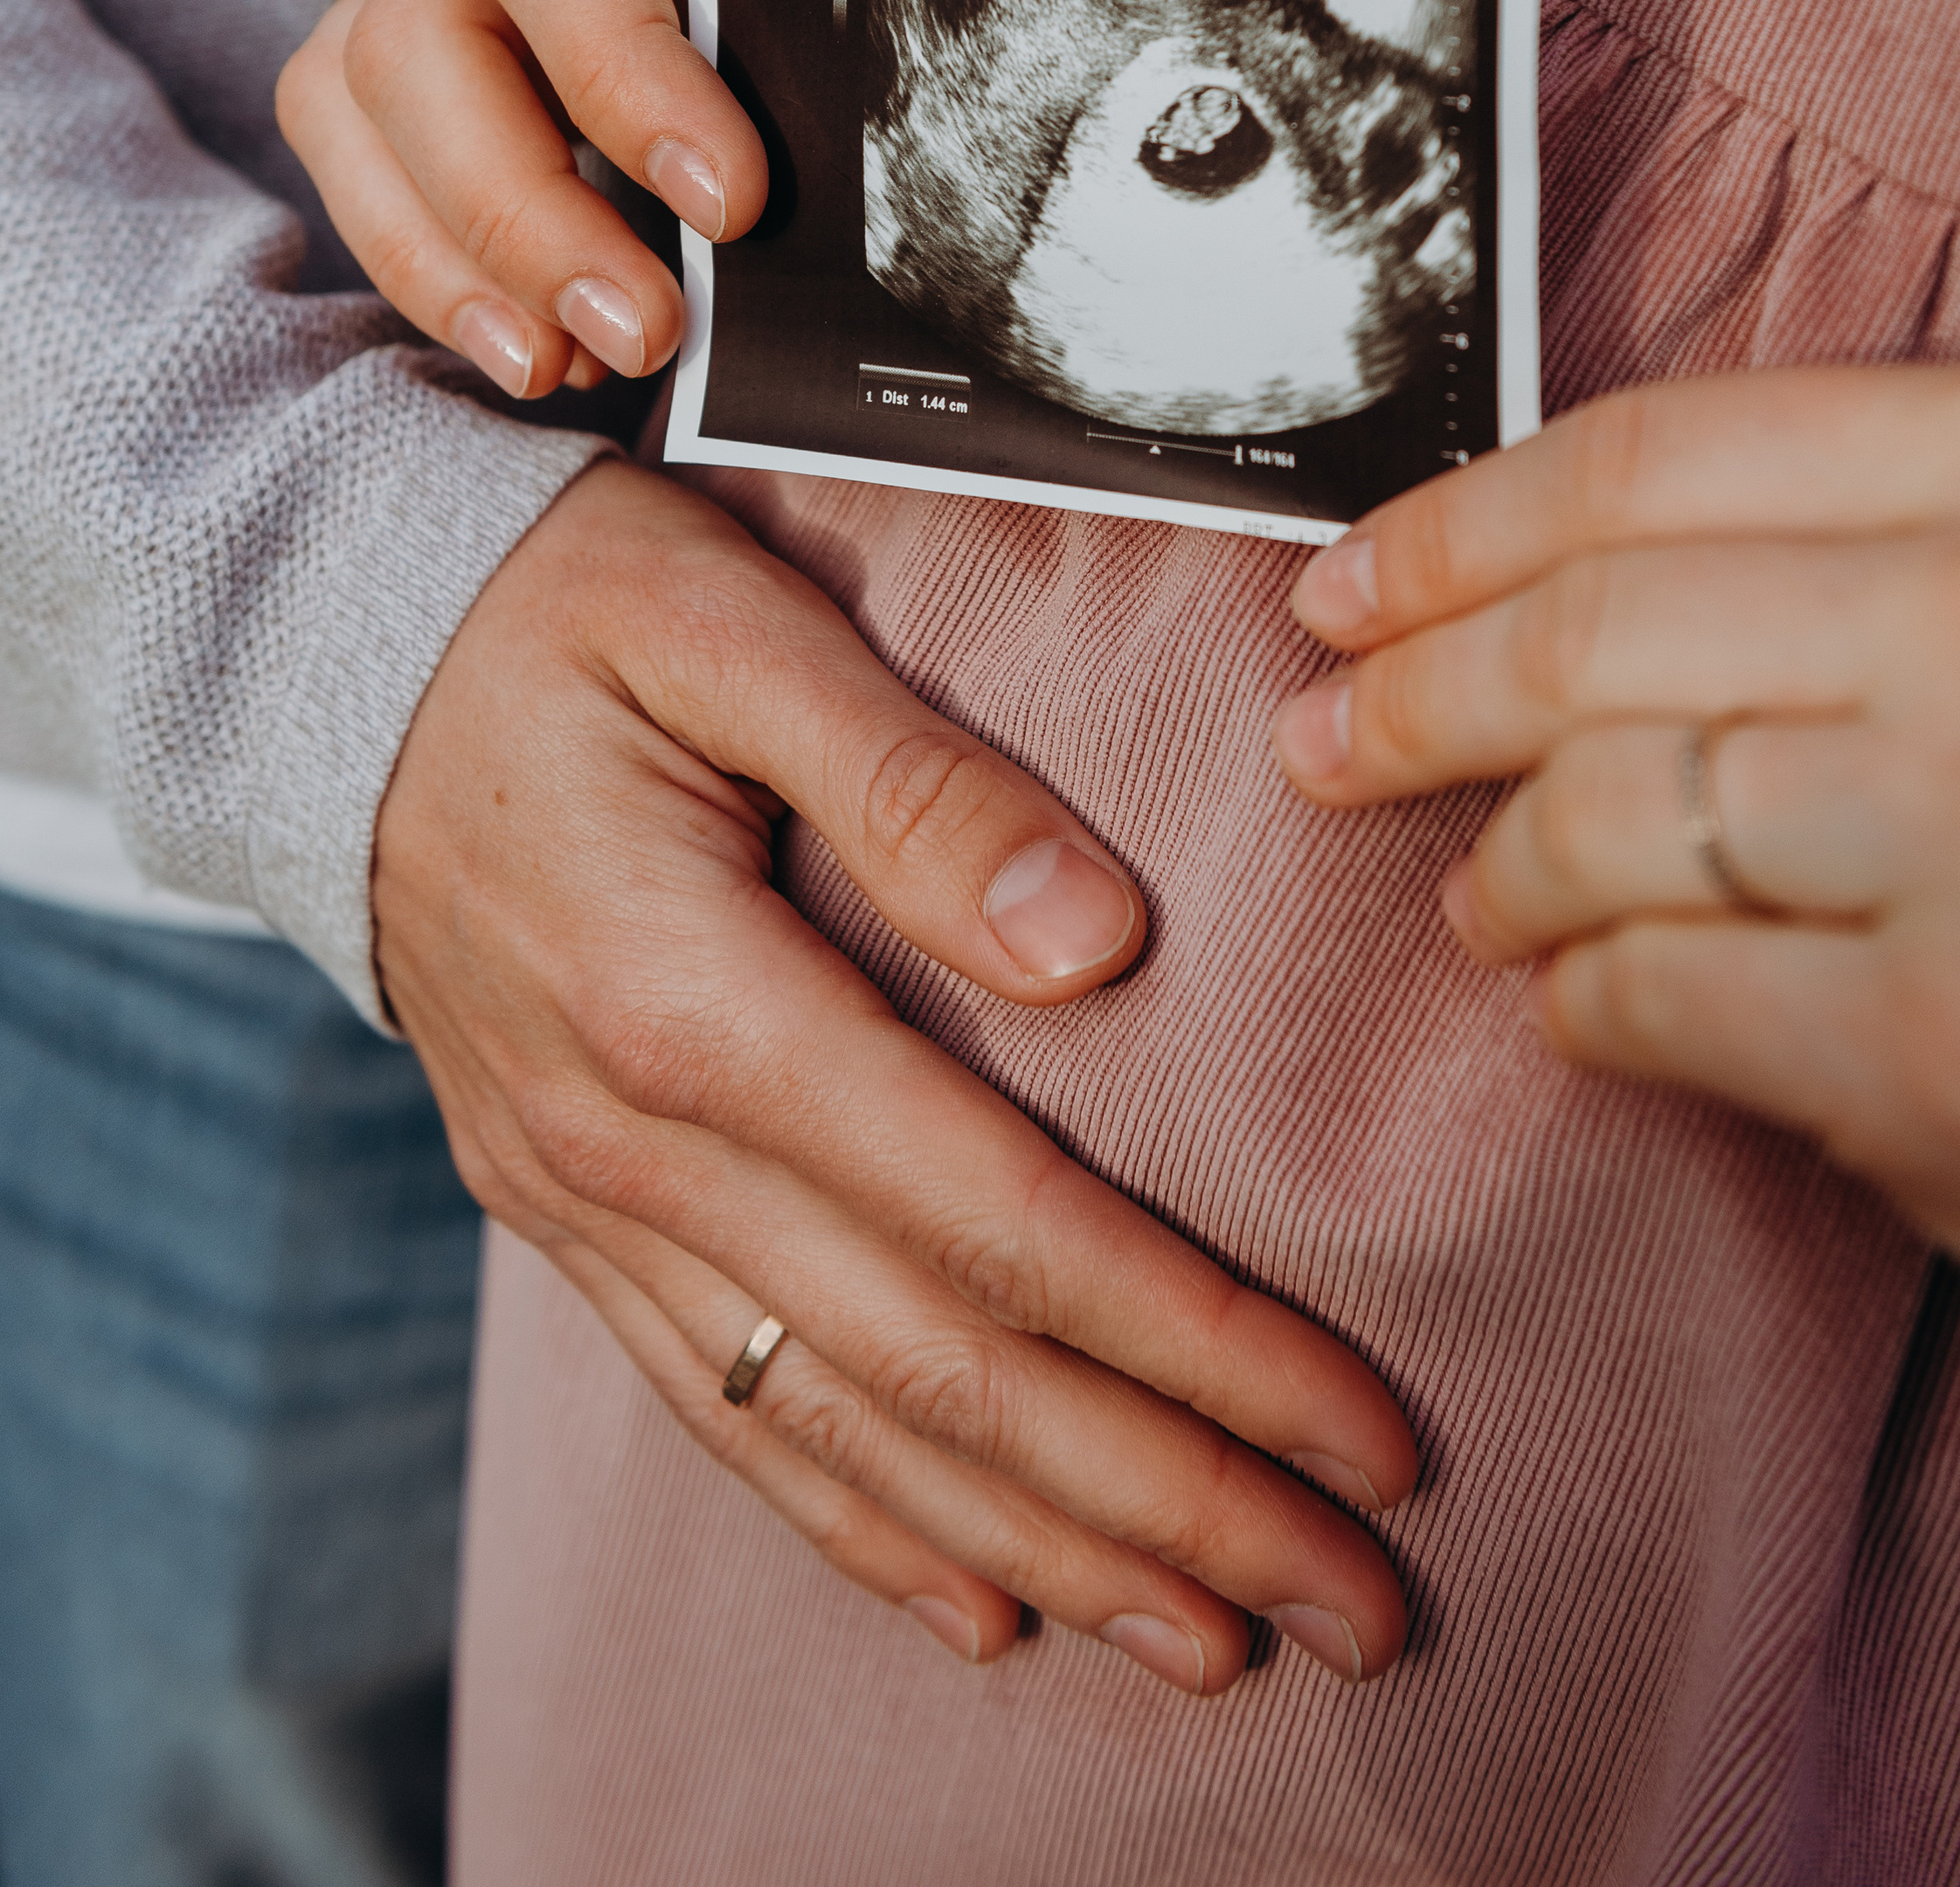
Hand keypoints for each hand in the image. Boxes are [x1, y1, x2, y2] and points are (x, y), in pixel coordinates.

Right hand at [386, 458, 1415, 1688]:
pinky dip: (856, 1523)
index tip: (1354, 1425)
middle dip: (1169, 1502)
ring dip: (1042, 1549)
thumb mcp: (730, 626)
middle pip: (944, 1375)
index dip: (1195, 1344)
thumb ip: (912, 783)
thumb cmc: (551, 605)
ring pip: (841, 1431)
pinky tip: (974, 1602)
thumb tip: (1095, 942)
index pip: (1002, 1227)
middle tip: (1353, 1600)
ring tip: (1207, 1640)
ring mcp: (586, 1198)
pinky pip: (719, 1406)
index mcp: (696, 1005)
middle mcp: (637, 1146)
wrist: (318, 647)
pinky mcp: (562, 1208)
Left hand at [1274, 365, 1959, 1430]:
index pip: (1657, 455)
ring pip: (1596, 811)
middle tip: (1327, 742)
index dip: (1459, 525)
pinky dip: (1584, 1006)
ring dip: (1502, 874)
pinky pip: (1650, 993)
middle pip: (1596, 627)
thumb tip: (1474, 559)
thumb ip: (1825, 551)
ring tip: (1492, 901)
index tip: (1347, 585)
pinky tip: (1597, 1005)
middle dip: (1416, 696)